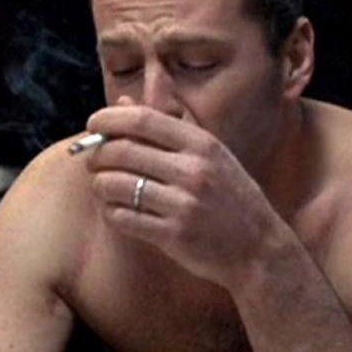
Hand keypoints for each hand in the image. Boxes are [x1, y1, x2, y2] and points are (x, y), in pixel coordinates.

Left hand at [84, 98, 291, 289]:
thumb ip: (166, 127)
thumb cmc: (230, 197)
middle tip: (92, 160)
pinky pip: (122, 217)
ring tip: (103, 186)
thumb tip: (121, 103)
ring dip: (100, 185)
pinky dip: (110, 212)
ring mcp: (184, 204)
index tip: (94, 124)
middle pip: (122, 151)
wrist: (258, 249)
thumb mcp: (211, 154)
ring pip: (116, 185)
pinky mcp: (173, 235)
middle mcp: (193, 171)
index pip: (142, 119)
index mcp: (202, 144)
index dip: (109, 119)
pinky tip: (115, 210)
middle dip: (97, 154)